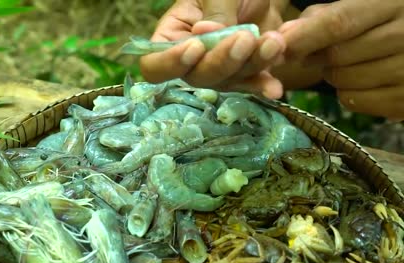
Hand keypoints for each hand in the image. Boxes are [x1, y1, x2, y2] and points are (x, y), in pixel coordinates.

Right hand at [139, 0, 287, 98]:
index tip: (196, 46)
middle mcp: (191, 59)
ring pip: (227, 82)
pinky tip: (274, 87)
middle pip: (196, 78)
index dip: (170, 64)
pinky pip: (251, 84)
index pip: (155, 65)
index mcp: (171, 35)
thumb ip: (215, 9)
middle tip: (245, 38)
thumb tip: (206, 33)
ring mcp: (218, 68)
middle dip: (221, 62)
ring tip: (273, 42)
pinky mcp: (244, 72)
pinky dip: (263, 84)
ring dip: (251, 66)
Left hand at [279, 0, 403, 118]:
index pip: (339, 22)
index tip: (279, 45)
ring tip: (348, 62)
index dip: (304, 36)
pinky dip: (346, 92)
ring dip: (332, 74)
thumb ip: (321, 17)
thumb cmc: (381, 21)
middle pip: (337, 55)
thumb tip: (283, 36)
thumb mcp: (359, 6)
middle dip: (316, 56)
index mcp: (392, 4)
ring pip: (342, 80)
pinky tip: (360, 79)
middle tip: (318, 52)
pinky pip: (353, 101)